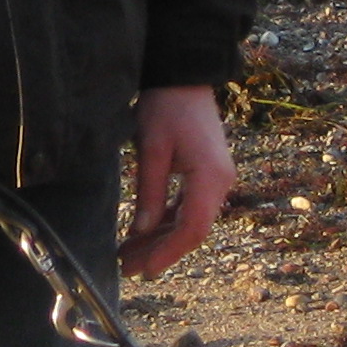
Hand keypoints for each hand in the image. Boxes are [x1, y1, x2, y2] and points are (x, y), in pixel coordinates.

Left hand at [120, 84, 233, 277]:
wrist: (183, 78)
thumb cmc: (167, 107)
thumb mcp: (152, 149)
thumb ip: (149, 191)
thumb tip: (142, 232)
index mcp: (211, 176)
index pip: (194, 228)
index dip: (169, 252)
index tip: (145, 269)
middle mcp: (219, 182)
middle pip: (192, 230)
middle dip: (159, 251)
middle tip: (126, 268)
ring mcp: (214, 179)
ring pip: (188, 221)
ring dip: (160, 239)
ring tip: (127, 256)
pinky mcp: (205, 175)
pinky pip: (187, 207)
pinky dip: (165, 222)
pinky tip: (141, 234)